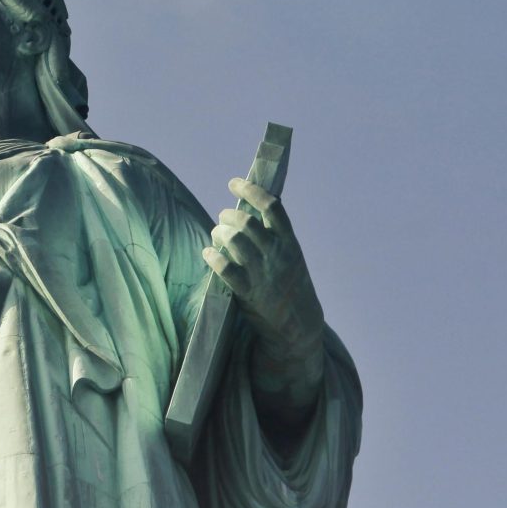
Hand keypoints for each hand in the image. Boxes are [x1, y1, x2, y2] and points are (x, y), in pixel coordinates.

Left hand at [205, 178, 325, 361]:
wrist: (299, 325)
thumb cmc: (291, 286)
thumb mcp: (291, 256)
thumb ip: (274, 236)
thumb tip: (248, 211)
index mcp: (289, 242)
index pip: (271, 206)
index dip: (250, 190)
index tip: (234, 183)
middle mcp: (276, 253)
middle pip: (245, 222)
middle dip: (227, 216)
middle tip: (222, 219)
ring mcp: (262, 272)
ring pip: (234, 240)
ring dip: (219, 233)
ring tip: (216, 235)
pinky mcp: (247, 291)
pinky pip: (225, 268)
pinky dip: (212, 256)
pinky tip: (207, 253)